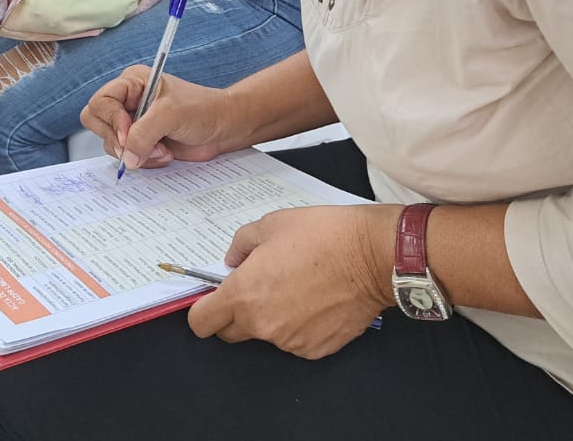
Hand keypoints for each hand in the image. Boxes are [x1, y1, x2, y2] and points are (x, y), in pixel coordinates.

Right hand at [81, 67, 238, 169]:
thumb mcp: (170, 115)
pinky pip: (127, 157)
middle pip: (97, 123)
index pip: (101, 102)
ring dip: (136, 152)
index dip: (111, 120)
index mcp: (132, 83)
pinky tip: (164, 154)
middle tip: (140, 145)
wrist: (224, 128)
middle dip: (119, 140)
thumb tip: (126, 157)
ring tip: (161, 148)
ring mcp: (134, 124)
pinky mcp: (141, 143)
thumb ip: (143, 134)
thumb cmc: (203, 109)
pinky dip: (143, 160)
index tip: (128, 133)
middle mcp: (128, 102)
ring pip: (111, 144)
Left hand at [187, 205, 399, 358]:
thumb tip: (234, 261)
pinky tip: (315, 300)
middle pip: (230, 333)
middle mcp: (262, 325)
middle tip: (258, 288)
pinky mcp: (316, 349)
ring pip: (267, 335)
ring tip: (297, 287)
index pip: (201, 323)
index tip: (212, 301)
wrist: (370, 256)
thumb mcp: (271, 224)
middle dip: (235, 315)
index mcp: (243, 295)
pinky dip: (299, 326)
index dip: (203, 311)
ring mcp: (290, 341)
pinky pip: (295, 340)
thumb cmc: (322, 236)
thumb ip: (241, 244)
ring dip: (271, 318)